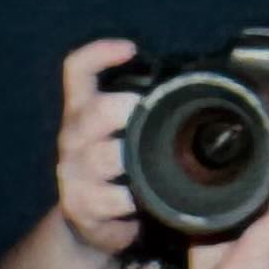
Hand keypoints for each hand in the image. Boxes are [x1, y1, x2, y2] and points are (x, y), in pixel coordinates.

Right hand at [55, 39, 140, 258]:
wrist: (87, 219)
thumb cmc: (115, 168)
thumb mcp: (122, 134)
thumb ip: (143, 111)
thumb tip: (195, 87)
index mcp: (83, 111)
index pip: (77, 70)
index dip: (99, 53)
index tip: (130, 49)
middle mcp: (73, 136)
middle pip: (93, 111)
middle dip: (124, 110)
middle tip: (150, 115)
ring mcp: (73, 171)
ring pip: (102, 157)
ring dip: (131, 160)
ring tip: (150, 166)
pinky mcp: (80, 204)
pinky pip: (109, 199)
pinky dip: (131, 201)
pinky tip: (139, 203)